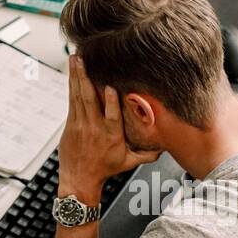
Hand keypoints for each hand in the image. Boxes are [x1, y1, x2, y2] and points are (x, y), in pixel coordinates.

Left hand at [56, 56, 158, 201]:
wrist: (79, 180)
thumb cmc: (105, 170)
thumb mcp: (128, 163)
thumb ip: (147, 154)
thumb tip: (166, 148)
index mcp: (111, 136)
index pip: (112, 118)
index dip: (111, 102)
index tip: (112, 87)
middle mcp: (95, 128)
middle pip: (90, 100)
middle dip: (85, 78)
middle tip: (82, 59)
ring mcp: (81, 124)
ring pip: (79, 96)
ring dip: (76, 76)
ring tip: (75, 58)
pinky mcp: (71, 123)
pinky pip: (72, 100)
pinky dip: (72, 85)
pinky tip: (71, 72)